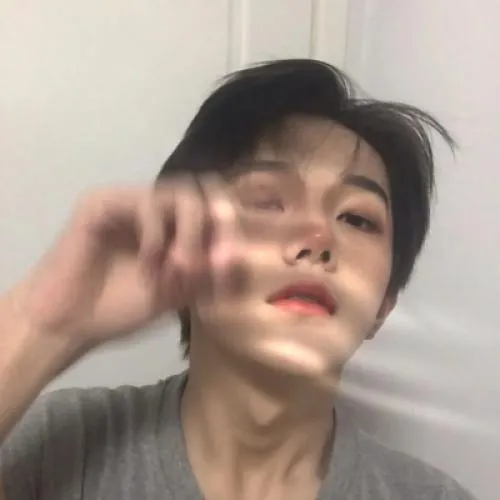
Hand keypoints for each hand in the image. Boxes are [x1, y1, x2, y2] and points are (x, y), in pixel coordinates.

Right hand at [6, 175, 237, 349]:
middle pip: (204, 194)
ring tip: (177, 270)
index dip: (229, 230)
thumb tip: (238, 257)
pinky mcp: (102, 202)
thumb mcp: (178, 293)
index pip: (214, 208)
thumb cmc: (120, 308)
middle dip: (214, 230)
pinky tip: (149, 263)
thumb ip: (207, 273)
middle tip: (209, 266)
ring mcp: (129, 201)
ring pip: (182, 194)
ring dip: (189, 235)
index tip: (228, 264)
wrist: (70, 323)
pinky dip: (157, 235)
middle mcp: (156, 208)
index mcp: (174, 226)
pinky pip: (146, 202)